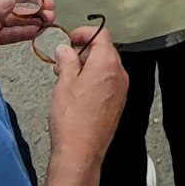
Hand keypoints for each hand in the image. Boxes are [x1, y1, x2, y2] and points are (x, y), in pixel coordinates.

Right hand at [47, 25, 127, 171]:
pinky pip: (108, 82)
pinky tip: (77, 91)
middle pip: (104, 50)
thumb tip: (65, 49)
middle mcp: (119, 75)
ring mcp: (121, 90)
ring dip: (88, 66)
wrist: (80, 152)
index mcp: (107, 64)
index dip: (84, 33)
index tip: (71, 39)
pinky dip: (94, 79)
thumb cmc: (72, 121)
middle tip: (64, 60)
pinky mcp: (118, 103)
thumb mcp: (63, 83)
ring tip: (67, 77)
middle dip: (84, 51)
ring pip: (106, 67)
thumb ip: (66, 61)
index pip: (101, 34)